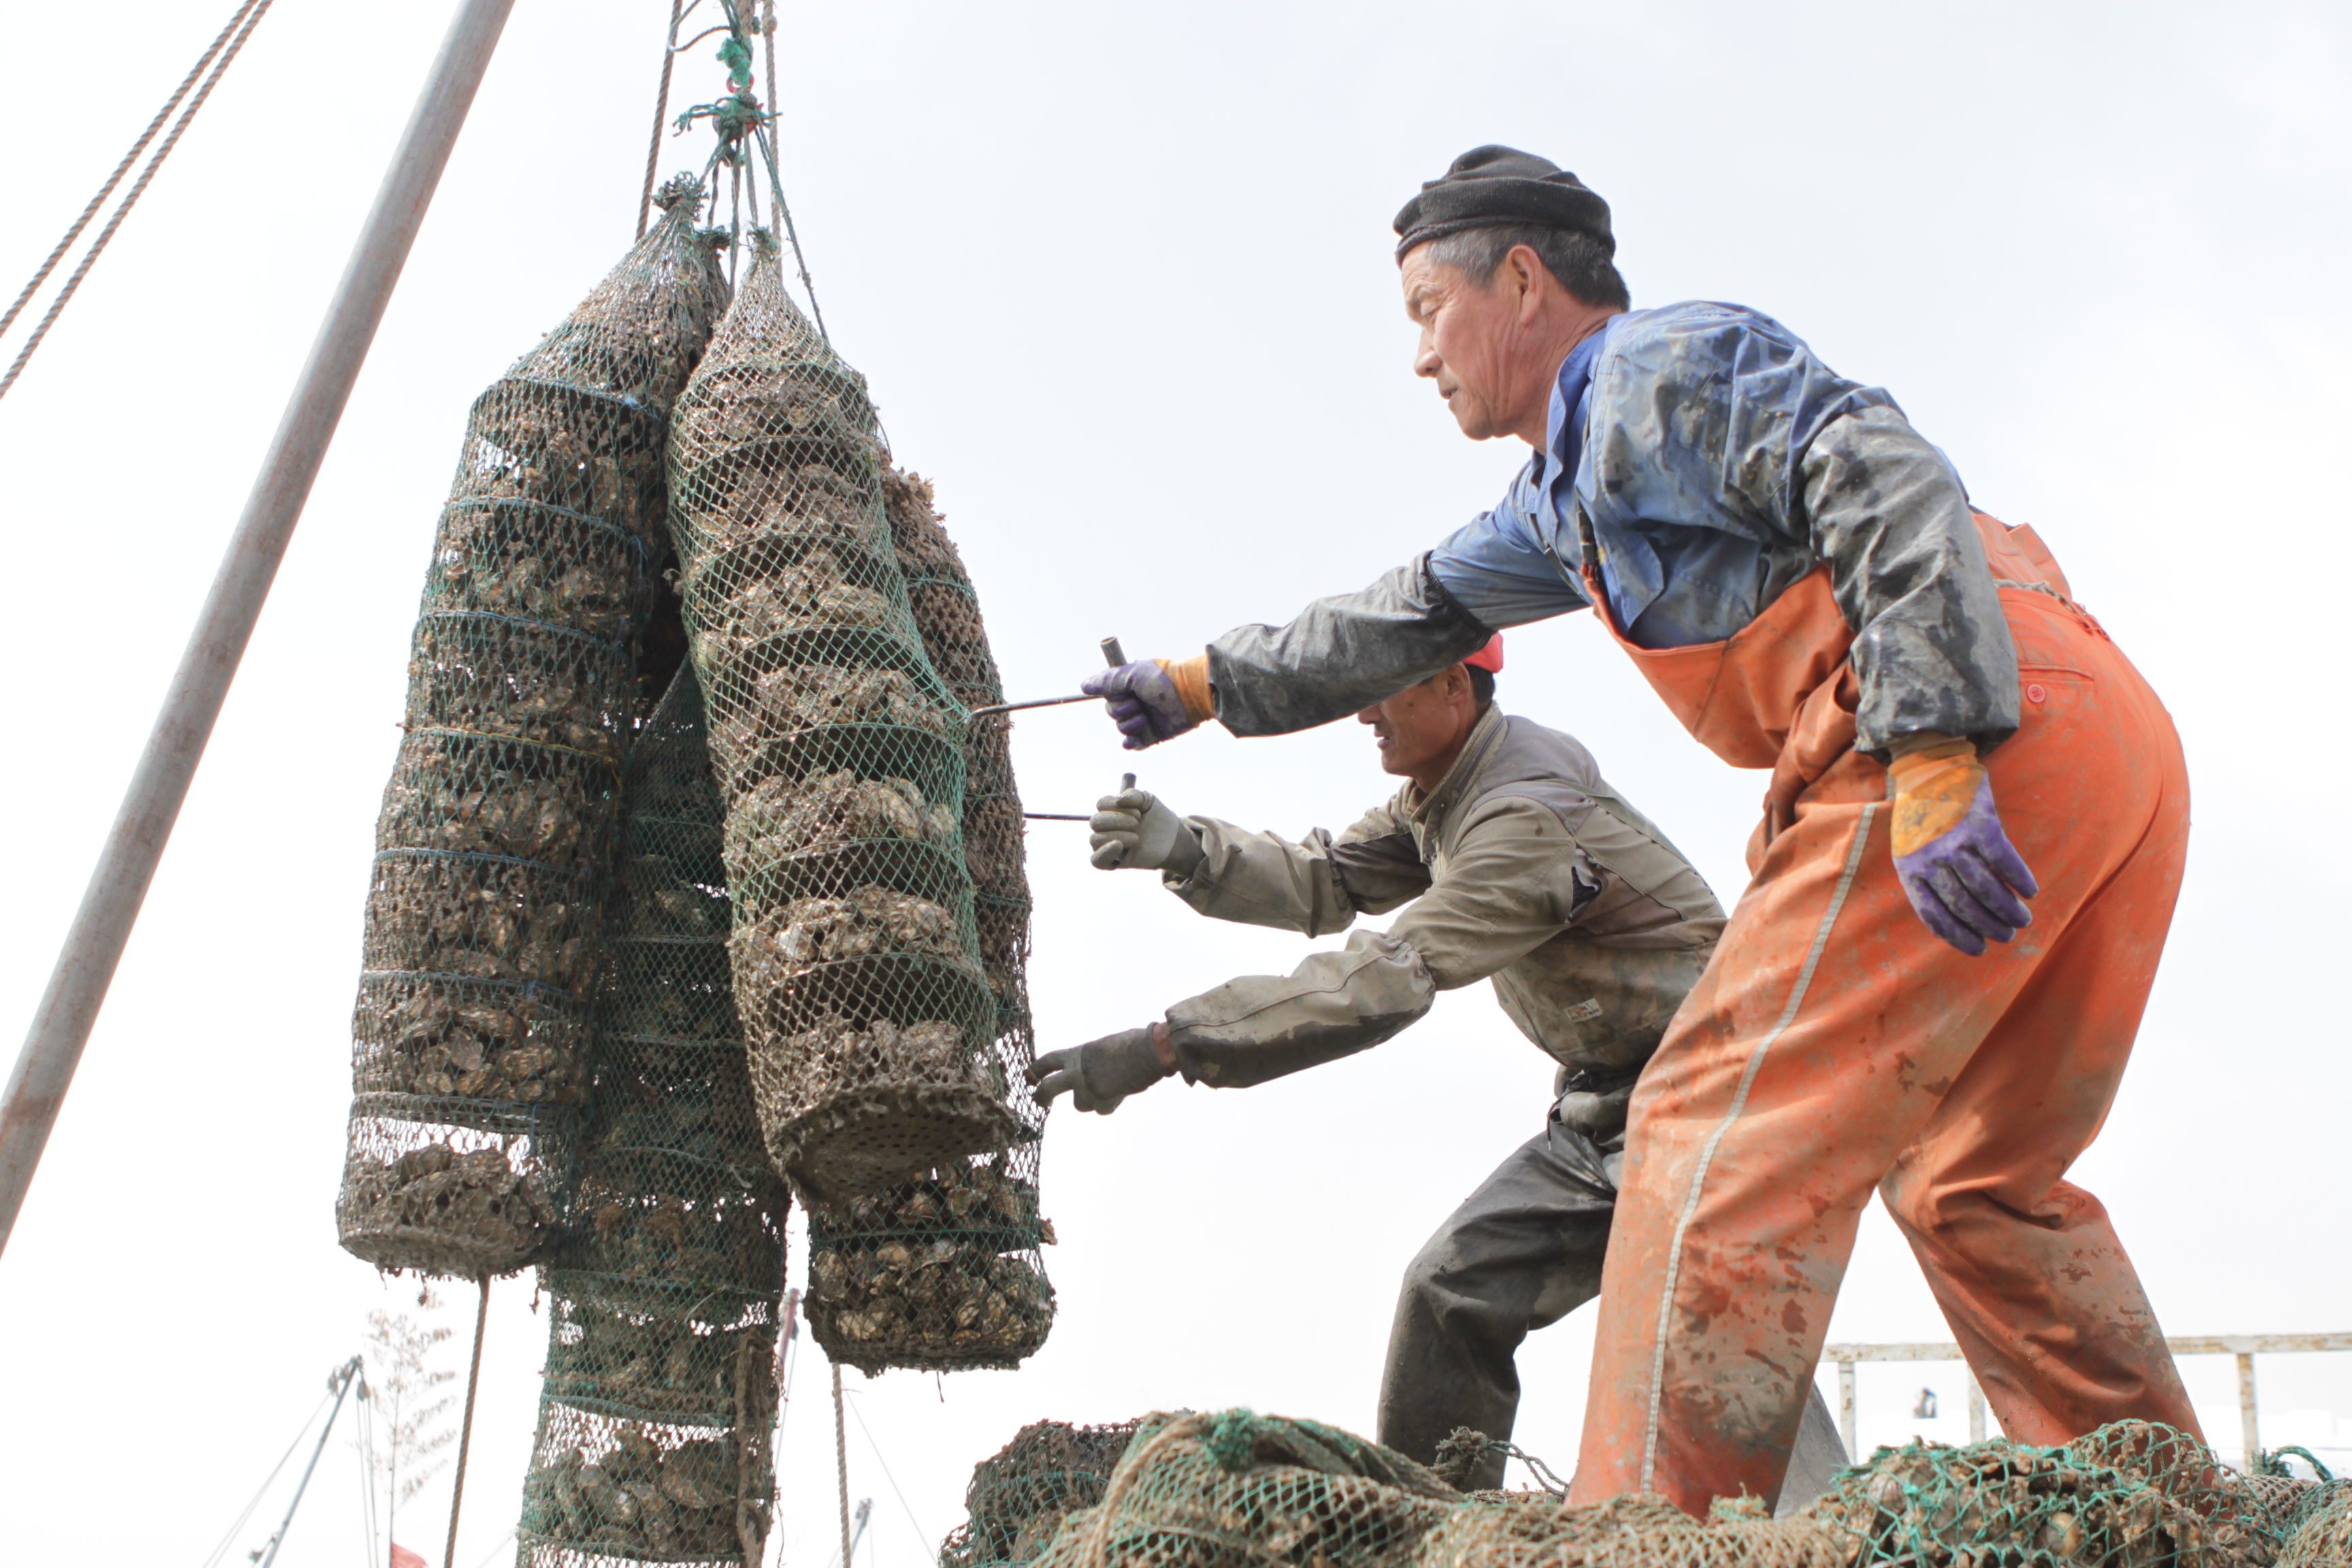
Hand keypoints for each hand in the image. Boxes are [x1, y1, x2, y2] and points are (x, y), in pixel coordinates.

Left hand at [1027, 1025, 1173, 1112]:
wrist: (1147, 1053)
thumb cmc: (1129, 1044)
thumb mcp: (1101, 1049)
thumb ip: (1088, 1063)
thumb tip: (1087, 1074)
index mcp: (1076, 1055)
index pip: (1048, 1061)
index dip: (1037, 1069)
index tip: (1031, 1075)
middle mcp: (1076, 1073)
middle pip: (1047, 1089)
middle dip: (1041, 1096)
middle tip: (1040, 1101)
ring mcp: (1087, 1091)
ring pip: (1082, 1104)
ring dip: (1093, 1099)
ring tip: (1112, 1084)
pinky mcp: (1101, 1104)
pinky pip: (1102, 1108)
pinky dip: (1110, 1102)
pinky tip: (1122, 1090)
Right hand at [1082, 659, 1207, 750]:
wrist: (1188, 695)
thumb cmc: (1162, 680)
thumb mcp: (1132, 674)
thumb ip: (1107, 681)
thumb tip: (1084, 686)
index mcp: (1130, 687)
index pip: (1108, 695)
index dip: (1113, 696)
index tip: (1124, 691)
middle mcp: (1135, 702)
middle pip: (1112, 712)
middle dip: (1122, 710)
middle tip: (1138, 703)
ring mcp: (1143, 719)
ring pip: (1121, 728)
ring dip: (1131, 723)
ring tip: (1146, 717)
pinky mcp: (1152, 735)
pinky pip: (1132, 744)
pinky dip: (1131, 742)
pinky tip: (1135, 738)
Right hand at [1089, 788, 1203, 874]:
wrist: (1172, 839)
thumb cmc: (1157, 818)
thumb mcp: (1148, 800)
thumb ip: (1134, 794)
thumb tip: (1119, 799)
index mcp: (1111, 811)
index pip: (1101, 804)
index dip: (1115, 805)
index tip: (1138, 812)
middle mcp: (1106, 828)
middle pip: (1095, 821)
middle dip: (1117, 820)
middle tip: (1137, 823)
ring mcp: (1108, 845)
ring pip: (1095, 839)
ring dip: (1116, 835)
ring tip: (1136, 838)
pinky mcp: (1113, 862)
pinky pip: (1097, 861)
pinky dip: (1104, 853)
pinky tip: (1119, 846)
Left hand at [1889, 741, 2038, 956]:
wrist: (1930, 769)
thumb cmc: (1922, 818)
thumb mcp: (1909, 851)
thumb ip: (1926, 882)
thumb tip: (1958, 921)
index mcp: (1909, 870)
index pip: (1933, 915)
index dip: (1958, 936)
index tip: (1979, 949)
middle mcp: (1930, 859)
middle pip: (1964, 905)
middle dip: (1989, 926)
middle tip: (2008, 934)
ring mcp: (1955, 842)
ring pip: (1987, 888)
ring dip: (2008, 909)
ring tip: (2022, 918)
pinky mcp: (1980, 825)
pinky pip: (2005, 862)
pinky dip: (2020, 880)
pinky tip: (2029, 891)